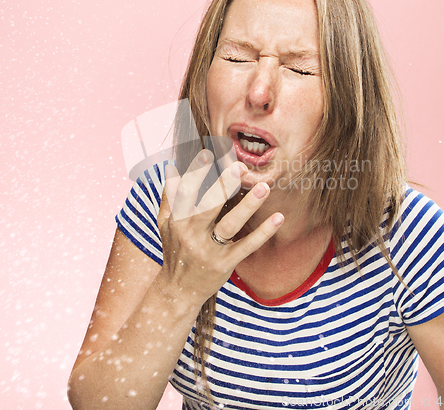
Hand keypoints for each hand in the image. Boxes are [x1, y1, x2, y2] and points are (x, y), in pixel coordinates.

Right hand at [156, 150, 283, 305]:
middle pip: (208, 206)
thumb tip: (171, 167)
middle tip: (240, 167)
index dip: (196, 172)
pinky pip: (246, 246)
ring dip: (248, 206)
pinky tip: (278, 217)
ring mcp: (209, 250)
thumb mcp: (165, 224)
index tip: (208, 152)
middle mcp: (191, 234)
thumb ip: (169, 195)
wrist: (177, 291)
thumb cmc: (174, 251)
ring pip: (230, 225)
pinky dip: (263, 232)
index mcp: (177, 220)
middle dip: (223, 186)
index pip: (186, 192)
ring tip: (263, 187)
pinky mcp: (225, 264)